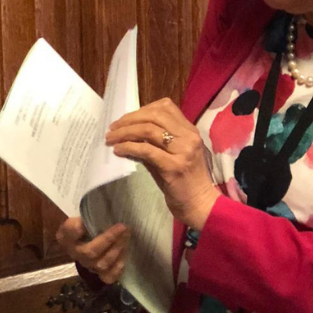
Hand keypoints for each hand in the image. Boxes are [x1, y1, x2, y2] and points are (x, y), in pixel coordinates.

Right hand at [55, 217, 128, 284]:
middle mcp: (75, 254)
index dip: (75, 229)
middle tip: (123, 227)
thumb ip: (89, 214)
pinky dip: (118, 267)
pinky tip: (124, 254)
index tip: (83, 223)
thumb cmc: (88, 224)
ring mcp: (88, 266)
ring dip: (117, 249)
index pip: (68, 232)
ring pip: (102, 264)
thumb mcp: (84, 215)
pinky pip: (109, 277)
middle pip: (90, 251)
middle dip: (109, 239)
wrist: (90, 238)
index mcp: (66, 236)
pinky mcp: (99, 275)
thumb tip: (102, 211)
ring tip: (126, 236)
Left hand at [105, 97, 220, 228]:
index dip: (142, 110)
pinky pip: (147, 151)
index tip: (126, 119)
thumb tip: (128, 134)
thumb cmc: (184, 182)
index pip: (165, 107)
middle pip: (154, 116)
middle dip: (129, 119)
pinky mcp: (174, 167)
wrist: (200, 205)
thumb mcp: (170, 156)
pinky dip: (129, 147)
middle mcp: (189, 137)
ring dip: (125, 132)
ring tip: (111, 139)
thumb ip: (154, 143)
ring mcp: (183, 151)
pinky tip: (119, 150)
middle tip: (113, 128)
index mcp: (190, 131)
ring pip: (148, 131)